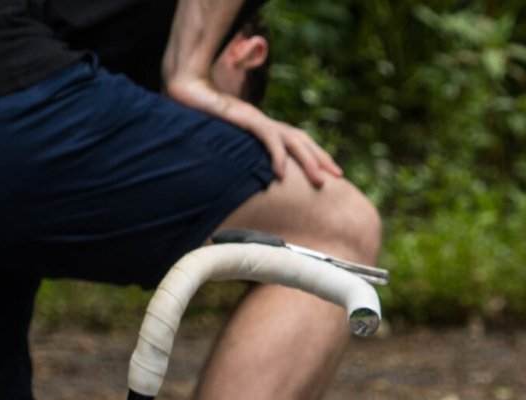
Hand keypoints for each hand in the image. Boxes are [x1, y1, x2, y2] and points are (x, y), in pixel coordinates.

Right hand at [165, 76, 342, 186]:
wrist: (187, 91)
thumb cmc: (203, 118)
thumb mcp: (227, 142)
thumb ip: (240, 155)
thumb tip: (244, 179)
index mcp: (265, 126)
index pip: (297, 141)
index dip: (315, 155)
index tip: (330, 173)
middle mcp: (266, 122)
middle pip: (302, 140)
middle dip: (321, 159)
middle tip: (338, 177)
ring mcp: (258, 119)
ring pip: (292, 140)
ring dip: (308, 161)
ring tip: (319, 181)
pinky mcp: (247, 119)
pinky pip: (268, 138)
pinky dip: (278, 156)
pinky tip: (282, 174)